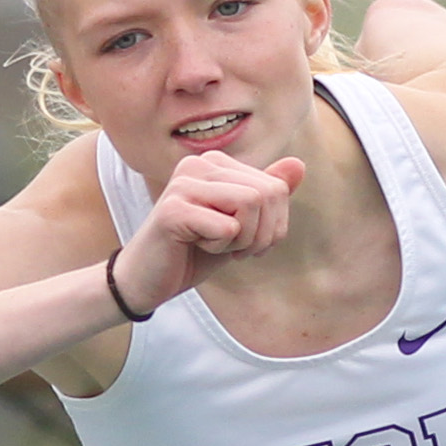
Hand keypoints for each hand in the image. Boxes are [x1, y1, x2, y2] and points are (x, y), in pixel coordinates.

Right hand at [110, 152, 306, 315]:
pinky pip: (227, 227)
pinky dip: (219, 247)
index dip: (272, 226)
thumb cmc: (192, 253)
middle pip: (267, 194)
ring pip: (251, 204)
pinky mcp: (173, 210)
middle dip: (260, 235)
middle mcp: (199, 164)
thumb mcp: (240, 226)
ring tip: (213, 245)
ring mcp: (184, 184)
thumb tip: (299, 165)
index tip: (243, 241)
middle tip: (233, 249)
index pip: (276, 187)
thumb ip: (267, 195)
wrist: (146, 281)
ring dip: (240, 240)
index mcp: (216, 164)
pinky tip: (194, 247)